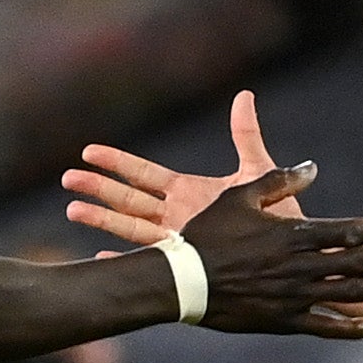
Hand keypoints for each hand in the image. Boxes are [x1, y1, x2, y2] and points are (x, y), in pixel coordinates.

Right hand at [65, 88, 301, 244]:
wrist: (295, 259)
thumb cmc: (278, 219)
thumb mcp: (259, 174)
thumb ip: (247, 136)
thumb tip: (245, 95)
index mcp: (188, 194)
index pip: (144, 174)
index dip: (117, 162)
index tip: (89, 151)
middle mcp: (178, 218)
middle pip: (129, 200)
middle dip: (98, 188)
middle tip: (68, 179)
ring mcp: (181, 243)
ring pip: (133, 230)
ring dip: (103, 221)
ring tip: (72, 211)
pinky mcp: (191, 267)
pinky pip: (155, 266)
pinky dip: (131, 265)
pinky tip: (103, 261)